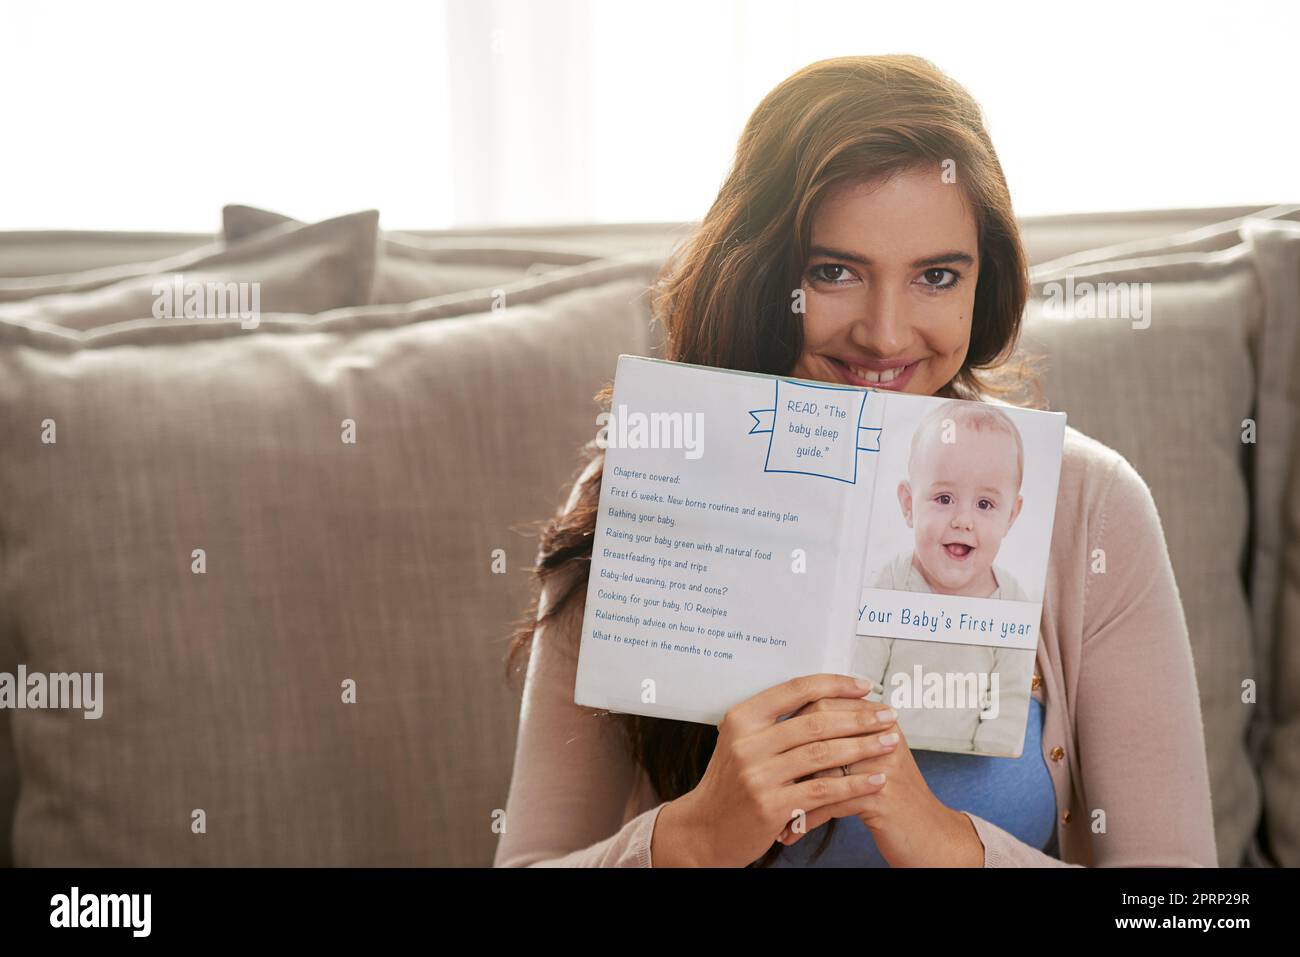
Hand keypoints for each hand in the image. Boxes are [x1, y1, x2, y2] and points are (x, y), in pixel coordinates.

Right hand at [651, 673, 893, 866]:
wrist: (704, 829)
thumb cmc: (731, 783)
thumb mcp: (741, 743)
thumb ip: (773, 721)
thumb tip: (823, 697)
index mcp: (741, 718)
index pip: (795, 689)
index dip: (834, 684)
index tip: (864, 686)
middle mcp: (747, 743)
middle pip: (815, 721)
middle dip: (859, 717)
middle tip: (888, 715)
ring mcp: (757, 775)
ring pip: (823, 754)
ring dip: (863, 747)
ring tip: (889, 743)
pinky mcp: (771, 806)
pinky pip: (823, 790)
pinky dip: (854, 784)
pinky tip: (876, 779)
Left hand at [777, 697, 984, 866]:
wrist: (930, 837)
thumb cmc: (892, 799)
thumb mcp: (869, 762)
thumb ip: (838, 739)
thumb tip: (786, 727)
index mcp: (879, 721)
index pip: (824, 700)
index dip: (790, 717)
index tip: (766, 738)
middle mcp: (884, 736)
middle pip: (822, 726)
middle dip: (786, 752)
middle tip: (760, 770)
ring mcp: (885, 764)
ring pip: (822, 765)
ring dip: (791, 789)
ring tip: (768, 805)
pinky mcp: (883, 797)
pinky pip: (831, 801)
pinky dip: (806, 818)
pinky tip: (790, 830)